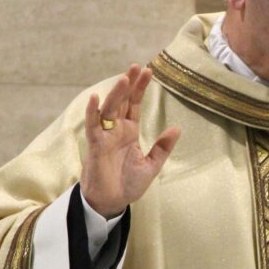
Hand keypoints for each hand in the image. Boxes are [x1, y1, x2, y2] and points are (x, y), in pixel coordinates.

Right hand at [80, 64, 180, 217]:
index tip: (148, 71)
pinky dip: (92, 112)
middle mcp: (117, 130)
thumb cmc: (128, 184)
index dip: (140, 88)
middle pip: (123, 101)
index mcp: (130, 131)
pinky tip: (95, 98)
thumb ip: (163, 147)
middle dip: (129, 84)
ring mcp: (105, 136)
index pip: (135, 104)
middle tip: (137, 66)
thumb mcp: (152, 165)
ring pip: (109, 109)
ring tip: (124, 78)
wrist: (112, 202)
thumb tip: (176, 127)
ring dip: (116, 94)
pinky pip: (93, 126)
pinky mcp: (95, 146)